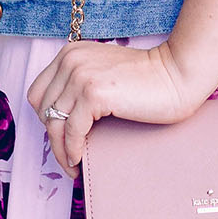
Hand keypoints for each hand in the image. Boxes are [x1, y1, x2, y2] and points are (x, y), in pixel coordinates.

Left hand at [27, 41, 204, 174]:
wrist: (178, 75)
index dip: (47, 119)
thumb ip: (80, 87)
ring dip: (61, 150)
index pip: (39, 93)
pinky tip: (79, 159)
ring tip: (72, 165)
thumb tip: (60, 125)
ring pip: (54, 123)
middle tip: (68, 155)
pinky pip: (71, 131)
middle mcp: (71, 60)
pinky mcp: (93, 93)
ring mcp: (80, 75)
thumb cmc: (149, 80)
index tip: (60, 137)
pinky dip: (72, 149)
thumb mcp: (103, 74)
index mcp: (71, 53)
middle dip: (52, 137)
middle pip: (43, 109)